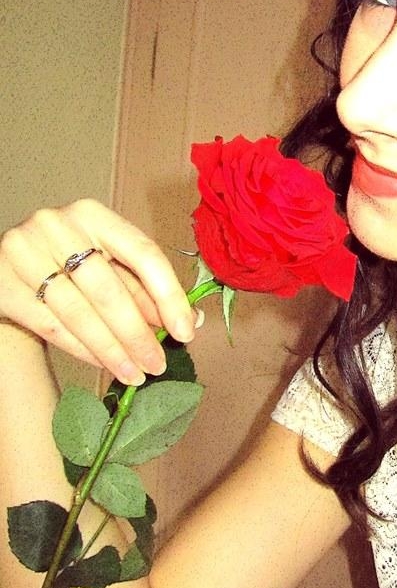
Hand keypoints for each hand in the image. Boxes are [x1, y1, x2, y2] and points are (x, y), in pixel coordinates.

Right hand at [0, 199, 196, 384]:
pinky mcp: (1, 281)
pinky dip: (81, 349)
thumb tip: (187, 322)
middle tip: (156, 364)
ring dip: (111, 350)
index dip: (169, 296)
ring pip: (78, 311)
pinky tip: (102, 364)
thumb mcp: (106, 265)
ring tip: (133, 373)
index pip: (143, 254)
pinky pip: (50, 324)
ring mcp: (24, 250)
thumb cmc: (67, 264)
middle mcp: (57, 225)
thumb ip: (141, 289)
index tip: (185, 331)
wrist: (6, 266)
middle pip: (108, 288)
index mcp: (94, 214)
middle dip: (137, 334)